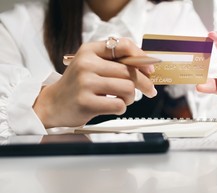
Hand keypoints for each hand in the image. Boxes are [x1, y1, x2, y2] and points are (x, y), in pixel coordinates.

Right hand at [33, 38, 155, 127]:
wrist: (53, 104)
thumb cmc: (78, 85)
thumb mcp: (91, 65)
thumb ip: (114, 62)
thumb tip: (146, 66)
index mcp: (90, 50)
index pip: (123, 46)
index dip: (141, 57)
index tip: (150, 69)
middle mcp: (87, 64)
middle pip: (130, 72)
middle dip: (143, 83)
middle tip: (149, 91)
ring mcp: (85, 83)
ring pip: (127, 88)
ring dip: (131, 97)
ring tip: (123, 99)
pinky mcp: (86, 102)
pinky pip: (119, 105)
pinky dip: (121, 108)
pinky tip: (113, 107)